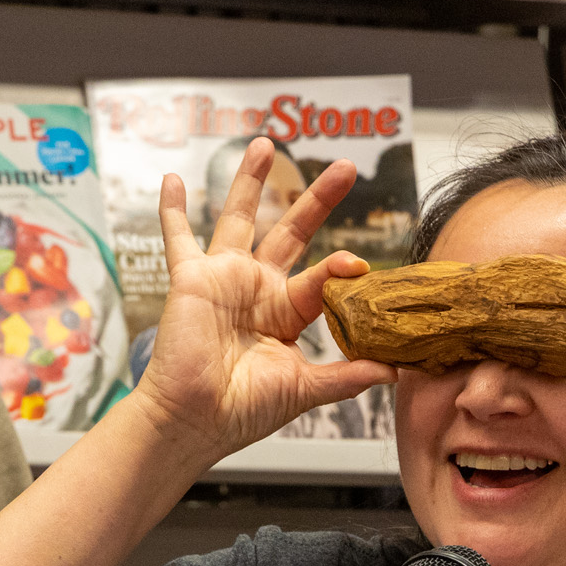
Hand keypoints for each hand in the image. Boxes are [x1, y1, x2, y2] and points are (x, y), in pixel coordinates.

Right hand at [127, 138, 394, 456]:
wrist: (196, 420)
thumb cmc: (242, 411)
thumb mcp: (303, 389)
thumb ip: (346, 376)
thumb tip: (393, 370)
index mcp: (285, 314)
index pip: (321, 278)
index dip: (341, 268)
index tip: (360, 263)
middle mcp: (257, 290)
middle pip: (292, 232)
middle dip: (317, 200)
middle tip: (345, 169)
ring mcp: (224, 280)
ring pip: (241, 219)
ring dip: (251, 181)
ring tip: (266, 144)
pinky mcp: (192, 280)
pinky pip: (178, 239)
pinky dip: (172, 211)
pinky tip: (171, 180)